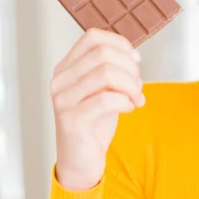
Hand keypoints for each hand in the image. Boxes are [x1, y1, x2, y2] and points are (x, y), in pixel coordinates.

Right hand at [50, 28, 143, 190]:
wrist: (80, 161)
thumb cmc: (93, 124)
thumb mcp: (102, 90)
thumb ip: (111, 70)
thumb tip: (133, 55)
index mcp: (66, 68)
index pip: (93, 37)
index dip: (120, 44)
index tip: (135, 60)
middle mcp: (60, 80)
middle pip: (103, 53)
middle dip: (130, 68)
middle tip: (138, 86)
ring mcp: (63, 99)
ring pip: (106, 73)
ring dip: (131, 85)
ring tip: (136, 98)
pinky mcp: (71, 119)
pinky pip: (106, 99)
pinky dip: (125, 102)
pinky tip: (129, 109)